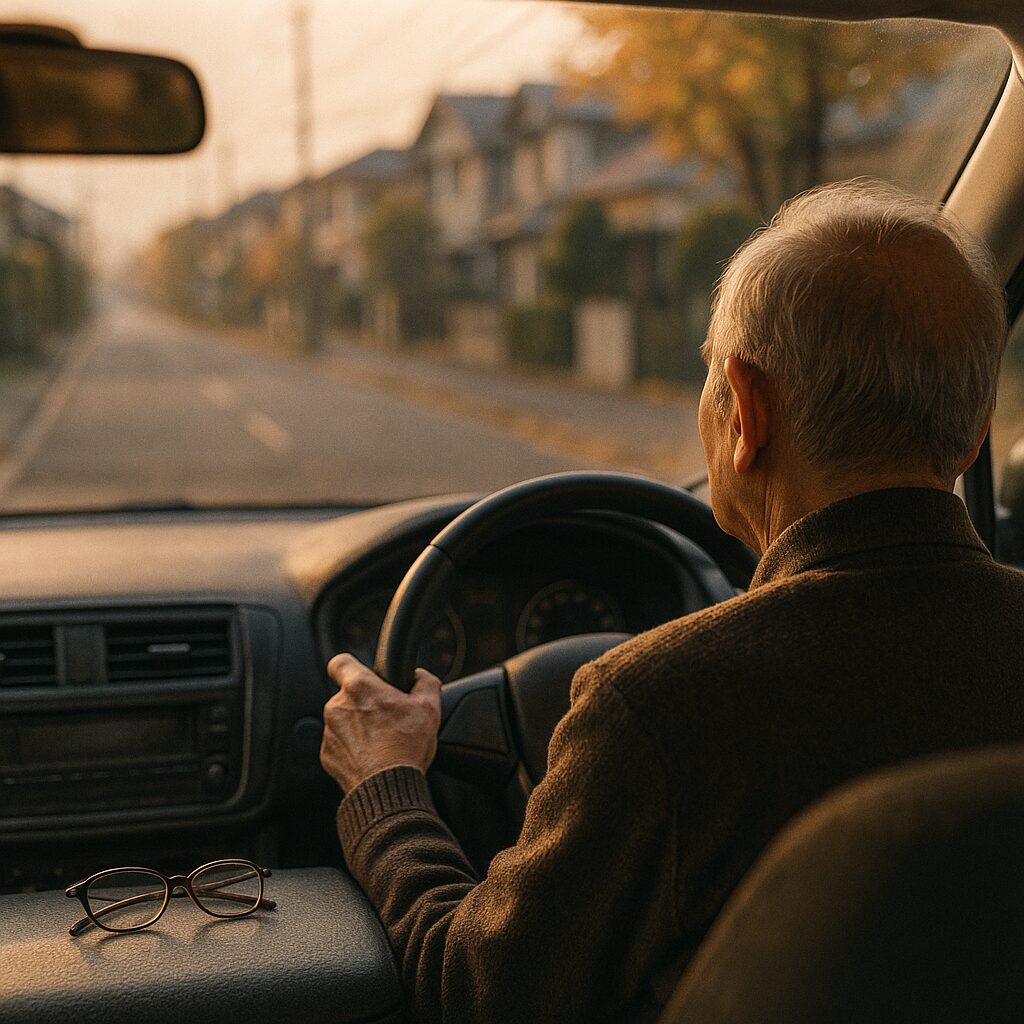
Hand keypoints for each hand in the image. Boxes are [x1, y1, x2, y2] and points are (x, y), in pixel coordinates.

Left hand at [320, 653, 441, 792]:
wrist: (388, 789)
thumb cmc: (405, 748)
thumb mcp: (429, 707)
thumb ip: (425, 681)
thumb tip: (420, 676)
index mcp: (359, 688)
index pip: (340, 661)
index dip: (352, 665)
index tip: (364, 675)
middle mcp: (337, 707)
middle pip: (347, 694)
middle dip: (365, 702)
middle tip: (388, 716)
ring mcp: (329, 732)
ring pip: (343, 720)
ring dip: (359, 726)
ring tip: (383, 740)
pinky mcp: (327, 755)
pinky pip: (340, 743)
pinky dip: (353, 747)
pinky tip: (373, 756)